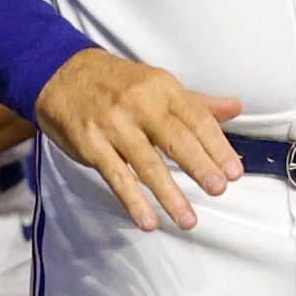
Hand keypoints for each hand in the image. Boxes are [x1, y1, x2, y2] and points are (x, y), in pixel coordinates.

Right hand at [33, 49, 241, 233]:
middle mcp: (140, 104)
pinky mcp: (91, 145)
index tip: (234, 171)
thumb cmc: (117, 84)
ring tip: (188, 219)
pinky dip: (133, 201)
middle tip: (219, 189)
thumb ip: (197, 102)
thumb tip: (234, 108)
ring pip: (148, 165)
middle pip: (176, 140)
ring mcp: (114, 125)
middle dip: (200, 167)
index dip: (218, 147)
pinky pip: (116, 177)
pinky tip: (148, 220)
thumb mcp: (158, 84)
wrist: (61, 75)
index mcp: (163, 88)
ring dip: (169, 195)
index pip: (197, 120)